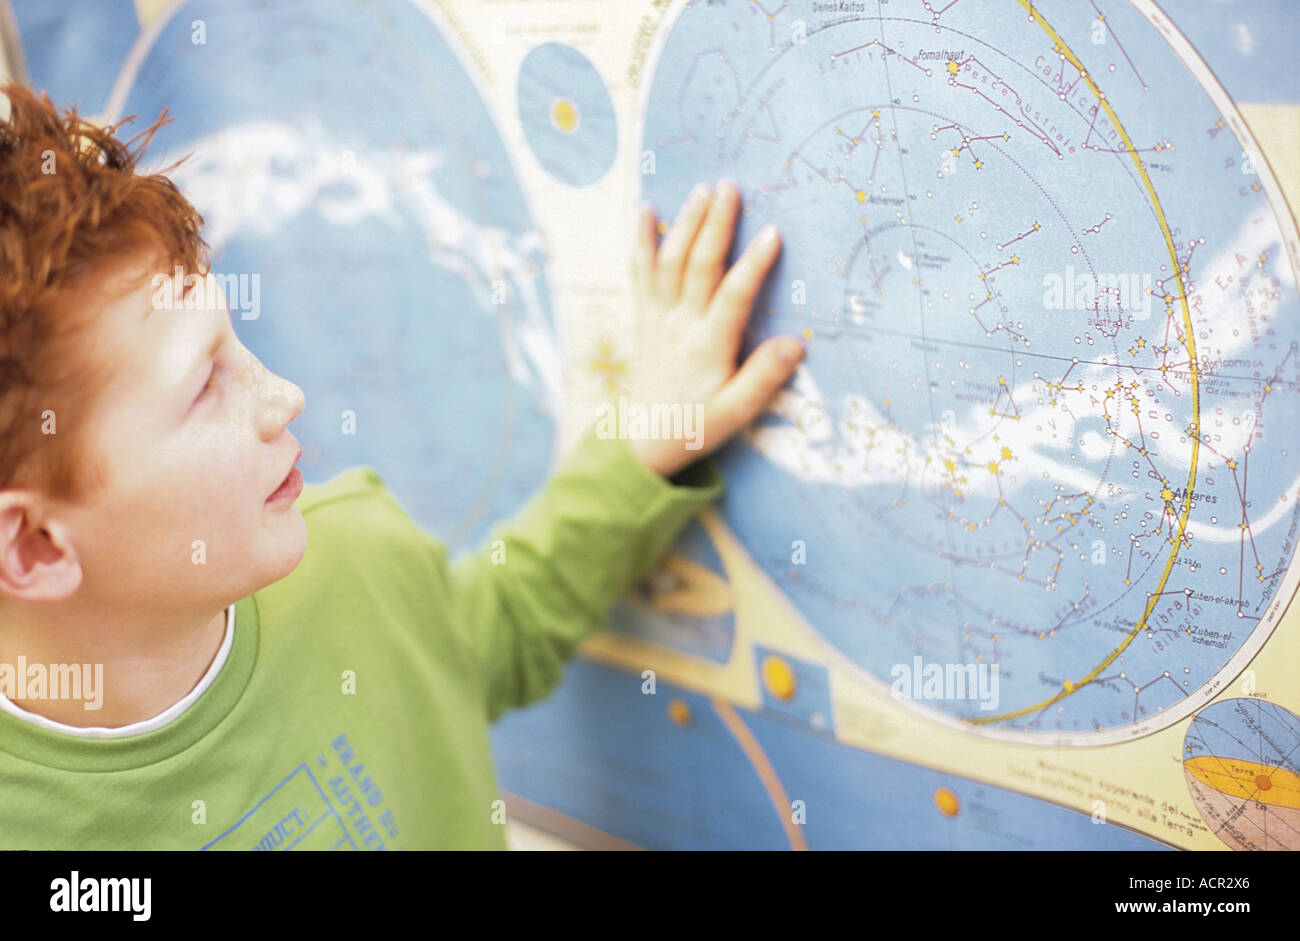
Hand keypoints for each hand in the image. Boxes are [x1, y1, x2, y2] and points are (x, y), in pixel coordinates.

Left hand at [617, 179, 803, 478]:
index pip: (733, 297)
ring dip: (684, 222)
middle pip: (697, 265)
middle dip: (715, 224)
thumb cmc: (696, 425)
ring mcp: (657, 317)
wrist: (643, 440)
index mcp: (707, 347)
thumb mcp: (737, 412)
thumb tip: (795, 345)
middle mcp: (679, 325)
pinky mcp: (644, 317)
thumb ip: (764, 378)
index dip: (753, 264)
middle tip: (730, 187)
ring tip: (702, 189)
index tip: (772, 232)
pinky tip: (645, 209)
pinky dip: (641, 239)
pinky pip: (639, 272)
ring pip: (668, 261)